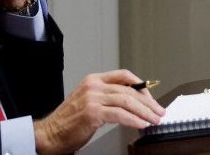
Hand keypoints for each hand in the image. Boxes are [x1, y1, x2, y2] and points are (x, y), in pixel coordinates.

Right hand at [34, 70, 166, 154]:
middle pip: (129, 90)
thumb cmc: (70, 121)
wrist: (51, 133)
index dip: (142, 86)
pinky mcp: (92, 113)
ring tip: (153, 120)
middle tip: (158, 111)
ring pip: (127, 101)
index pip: (125, 76)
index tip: (151, 98)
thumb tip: (134, 101)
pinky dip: (133, 120)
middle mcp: (94, 86)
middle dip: (148, 102)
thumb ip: (109, 97)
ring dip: (144, 112)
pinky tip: (141, 124)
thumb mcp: (91, 101)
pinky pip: (120, 115)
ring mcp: (92, 98)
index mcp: (94, 80)